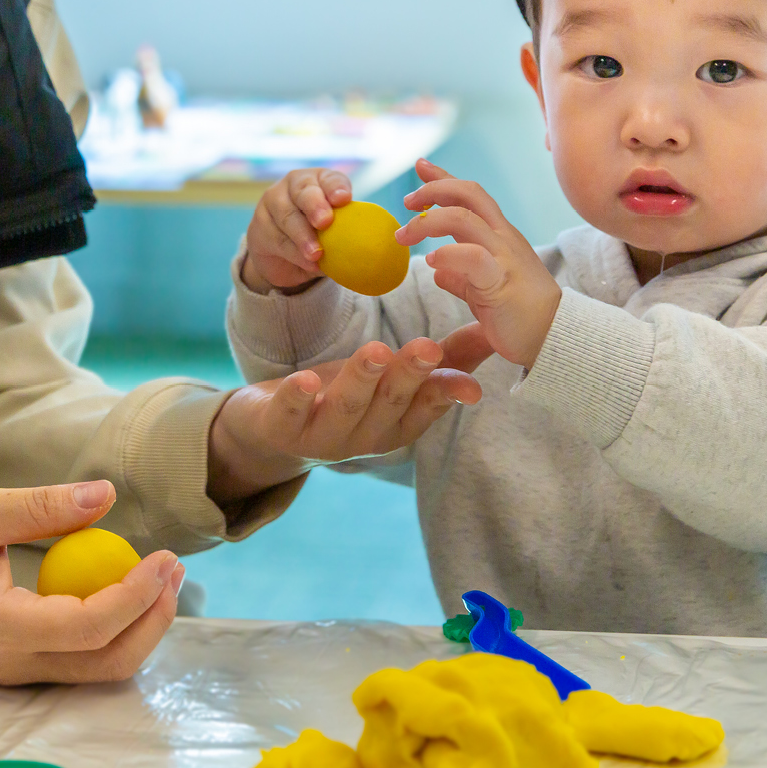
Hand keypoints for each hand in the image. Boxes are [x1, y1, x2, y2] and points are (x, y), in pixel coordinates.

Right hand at [0, 481, 182, 684]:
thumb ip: (39, 506)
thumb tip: (105, 494)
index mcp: (0, 628)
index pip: (88, 625)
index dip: (136, 595)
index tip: (165, 557)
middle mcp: (14, 663)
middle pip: (108, 662)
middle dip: (152, 620)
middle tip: (173, 568)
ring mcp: (17, 672)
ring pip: (100, 670)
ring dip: (139, 629)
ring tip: (159, 578)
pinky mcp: (20, 667)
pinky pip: (81, 661)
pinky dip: (114, 631)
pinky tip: (123, 589)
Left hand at [206, 337, 481, 501]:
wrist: (272, 434)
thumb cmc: (349, 399)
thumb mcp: (397, 380)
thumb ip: (446, 359)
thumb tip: (493, 331)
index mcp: (397, 424)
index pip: (426, 407)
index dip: (445, 394)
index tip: (469, 386)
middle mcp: (365, 436)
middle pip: (389, 404)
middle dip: (408, 376)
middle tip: (426, 348)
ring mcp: (322, 436)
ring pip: (346, 406)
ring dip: (362, 380)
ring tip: (375, 351)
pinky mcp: (282, 428)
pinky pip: (291, 413)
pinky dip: (298, 397)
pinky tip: (304, 378)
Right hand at [239, 167, 355, 291]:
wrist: (283, 258)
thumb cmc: (319, 238)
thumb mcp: (335, 232)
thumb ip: (346, 233)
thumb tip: (370, 248)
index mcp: (319, 181)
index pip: (328, 179)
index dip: (335, 187)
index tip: (344, 199)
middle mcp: (294, 185)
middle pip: (303, 190)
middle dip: (315, 205)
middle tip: (325, 222)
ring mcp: (272, 202)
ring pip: (287, 216)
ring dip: (303, 236)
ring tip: (317, 254)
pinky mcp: (258, 225)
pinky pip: (276, 238)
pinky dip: (294, 252)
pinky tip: (308, 263)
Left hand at [397, 159, 563, 370]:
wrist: (555, 339)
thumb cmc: (520, 317)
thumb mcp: (484, 290)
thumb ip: (462, 276)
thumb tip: (437, 270)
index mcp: (499, 237)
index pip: (471, 197)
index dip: (444, 178)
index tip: (421, 165)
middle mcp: (502, 238)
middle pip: (468, 193)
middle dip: (434, 189)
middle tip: (408, 202)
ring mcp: (503, 256)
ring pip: (464, 218)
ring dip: (427, 222)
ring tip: (404, 235)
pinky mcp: (500, 280)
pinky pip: (472, 257)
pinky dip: (447, 255)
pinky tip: (431, 262)